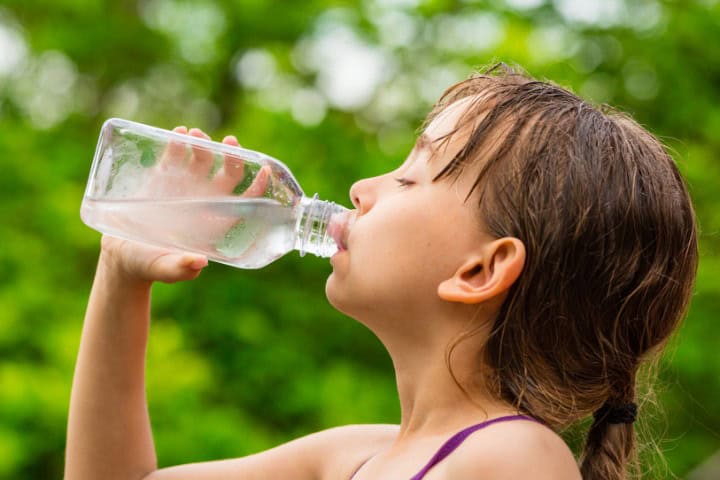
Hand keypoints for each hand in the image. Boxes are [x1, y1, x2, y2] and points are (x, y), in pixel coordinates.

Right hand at [100, 127, 268, 283]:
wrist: (123, 254)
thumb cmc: (150, 265)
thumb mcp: (165, 268)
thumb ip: (181, 268)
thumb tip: (199, 263)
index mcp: (214, 222)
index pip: (245, 202)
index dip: (257, 187)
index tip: (265, 170)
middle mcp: (205, 201)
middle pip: (229, 174)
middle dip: (233, 157)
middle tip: (229, 141)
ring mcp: (185, 186)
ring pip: (204, 158)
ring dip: (204, 144)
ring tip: (195, 134)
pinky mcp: (163, 176)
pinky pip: (176, 154)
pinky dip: (179, 142)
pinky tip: (180, 133)